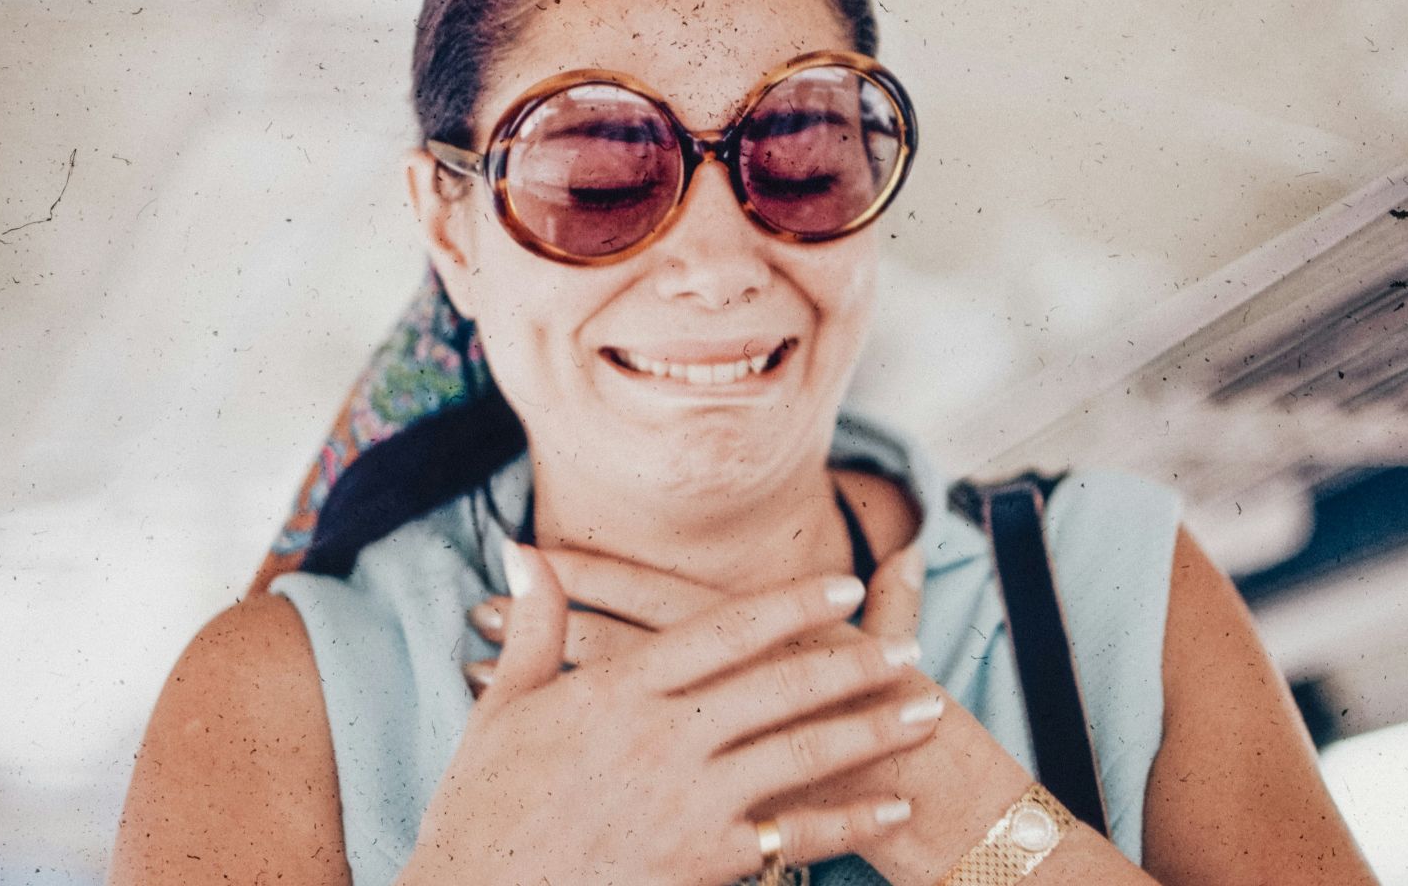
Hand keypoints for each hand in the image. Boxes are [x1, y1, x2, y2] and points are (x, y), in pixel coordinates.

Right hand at [402, 539, 940, 885]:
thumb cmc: (482, 807)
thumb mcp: (502, 708)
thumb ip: (536, 628)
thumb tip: (526, 553)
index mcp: (618, 690)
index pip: (722, 630)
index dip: (789, 605)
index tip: (840, 587)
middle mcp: (664, 739)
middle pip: (780, 687)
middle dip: (853, 664)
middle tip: (909, 649)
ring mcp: (689, 802)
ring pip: (801, 754)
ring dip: (871, 729)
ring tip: (925, 712)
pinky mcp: (702, 861)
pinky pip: (793, 837)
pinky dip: (849, 820)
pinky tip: (891, 806)